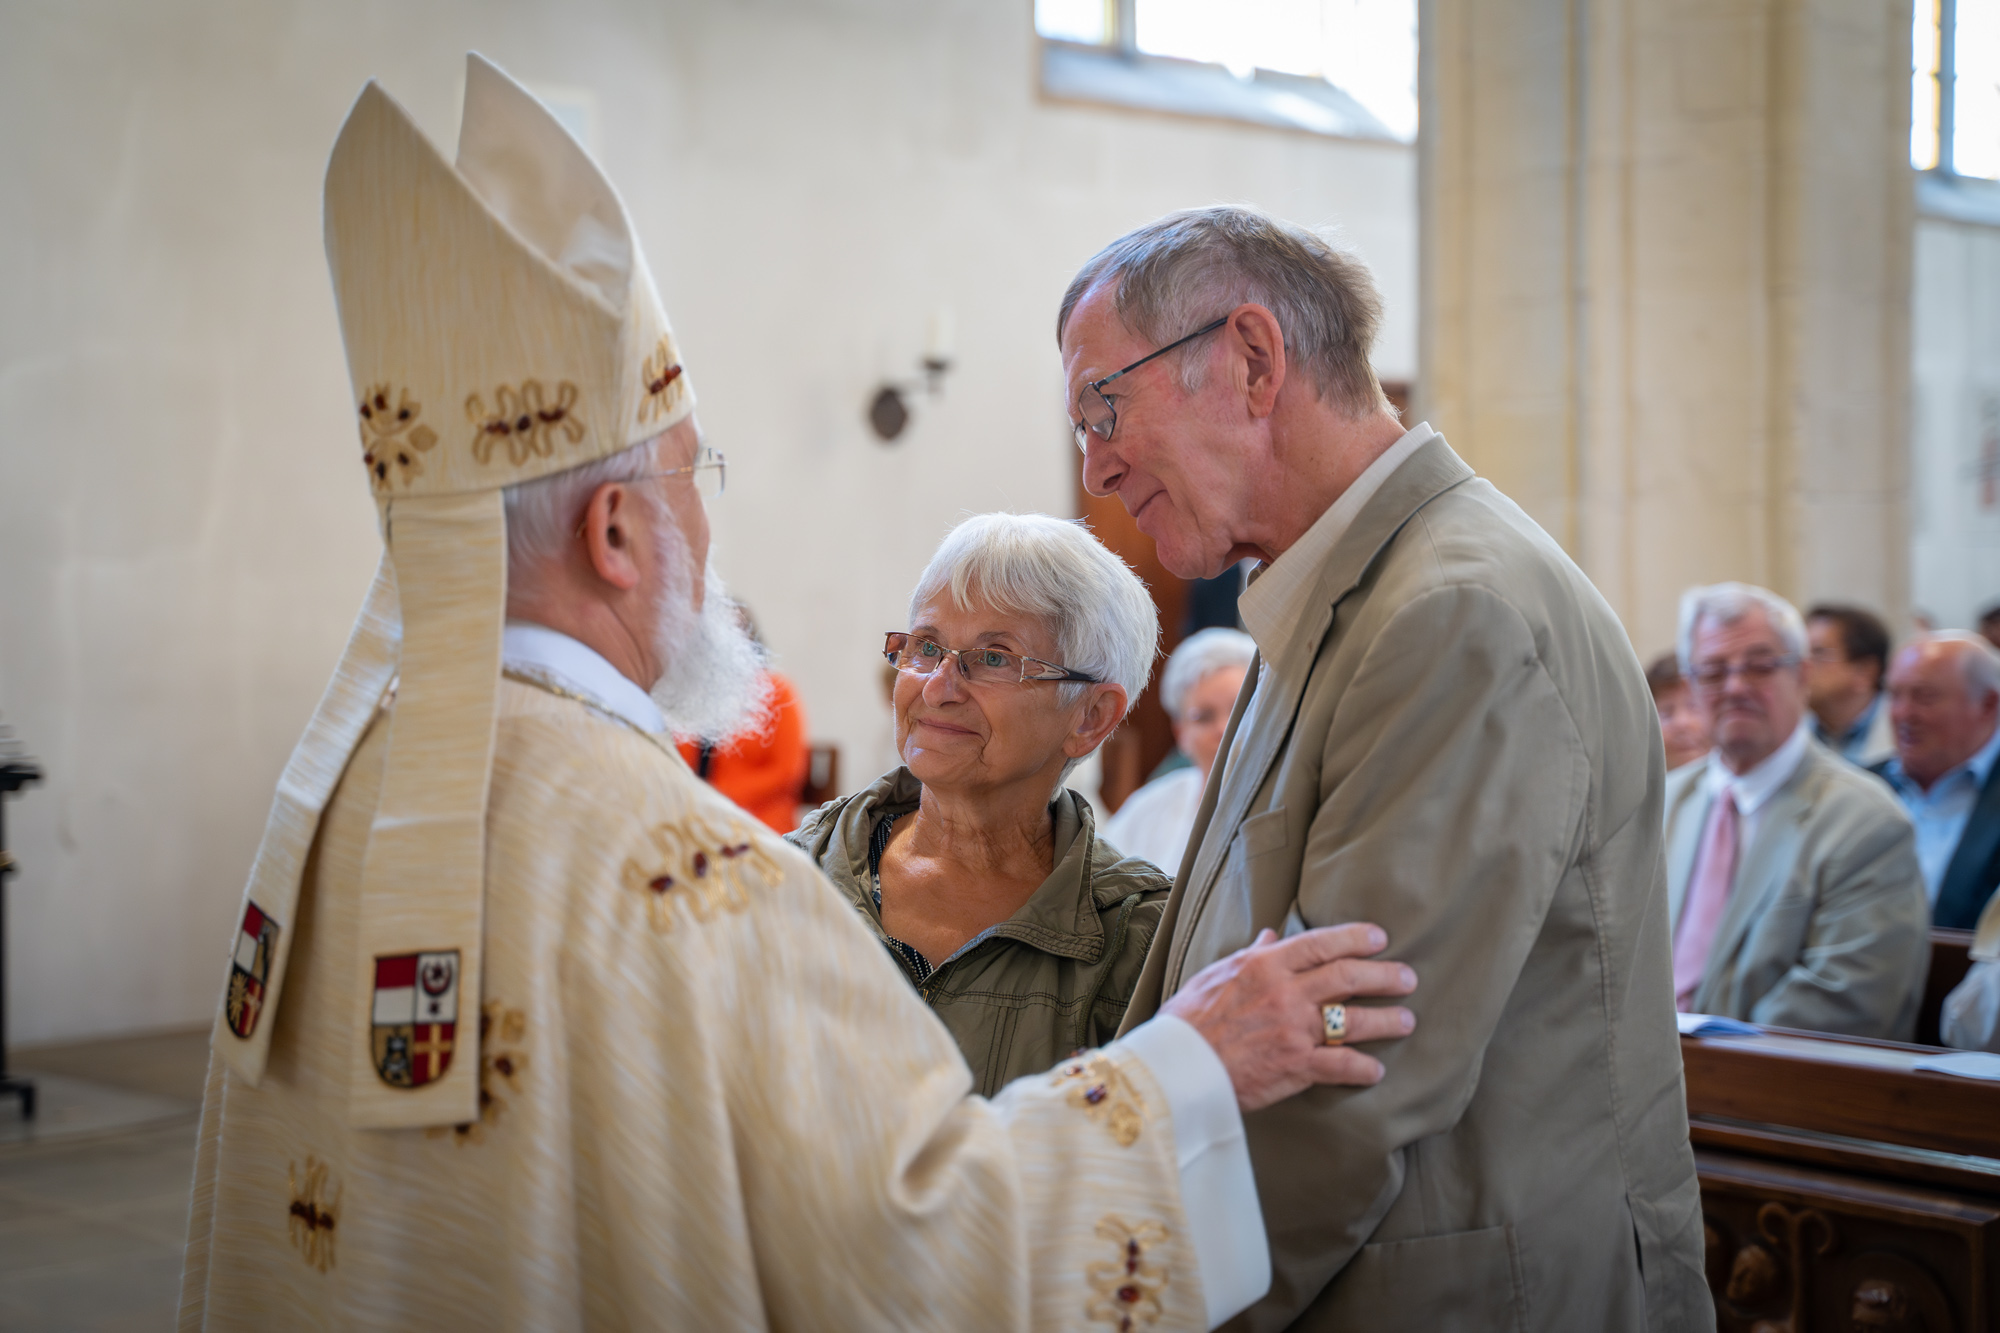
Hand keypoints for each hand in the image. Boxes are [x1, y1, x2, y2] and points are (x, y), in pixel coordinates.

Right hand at [1162, 923, 1416, 1112]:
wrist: (1177, 1066)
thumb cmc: (1189, 1020)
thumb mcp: (1215, 975)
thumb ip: (1249, 955)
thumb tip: (1269, 935)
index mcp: (1264, 965)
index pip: (1321, 943)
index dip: (1356, 938)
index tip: (1380, 938)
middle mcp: (1284, 993)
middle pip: (1348, 976)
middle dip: (1384, 975)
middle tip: (1407, 978)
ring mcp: (1293, 1029)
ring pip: (1354, 1020)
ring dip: (1387, 1020)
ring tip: (1407, 1020)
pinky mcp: (1295, 1066)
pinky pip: (1341, 1065)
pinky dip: (1363, 1068)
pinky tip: (1376, 1070)